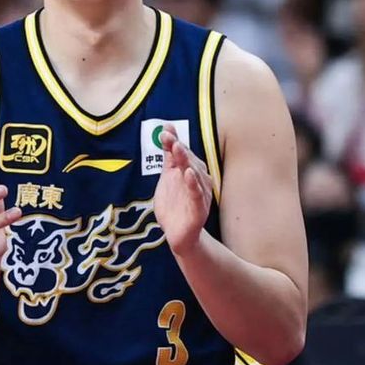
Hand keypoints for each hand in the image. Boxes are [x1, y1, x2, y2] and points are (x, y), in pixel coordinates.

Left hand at [153, 123, 212, 256]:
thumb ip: (168, 157)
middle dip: (180, 149)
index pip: (182, 153)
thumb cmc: (174, 206)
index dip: (174, 142)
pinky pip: (197, 195)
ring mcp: (199, 194)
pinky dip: (194, 184)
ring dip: (187, 162)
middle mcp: (197, 180)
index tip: (165, 130)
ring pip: (195, 175)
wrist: (177, 235)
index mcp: (189, 172)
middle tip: (171, 138)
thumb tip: (167, 131)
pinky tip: (188, 174)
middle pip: (190, 162)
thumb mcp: (167, 178)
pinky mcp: (199, 209)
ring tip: (178, 149)